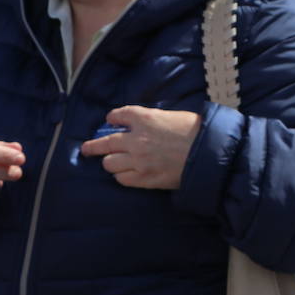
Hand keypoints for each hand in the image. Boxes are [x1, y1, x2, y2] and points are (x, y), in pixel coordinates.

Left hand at [79, 106, 201, 188]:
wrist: (208, 154)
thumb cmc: (197, 132)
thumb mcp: (173, 116)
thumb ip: (154, 120)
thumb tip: (144, 125)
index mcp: (144, 118)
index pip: (119, 115)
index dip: (113, 117)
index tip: (111, 119)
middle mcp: (136, 139)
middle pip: (105, 142)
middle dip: (93, 146)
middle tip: (86, 148)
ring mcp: (138, 160)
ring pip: (110, 163)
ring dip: (110, 161)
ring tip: (111, 162)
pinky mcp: (144, 178)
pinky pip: (122, 179)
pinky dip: (121, 176)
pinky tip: (125, 174)